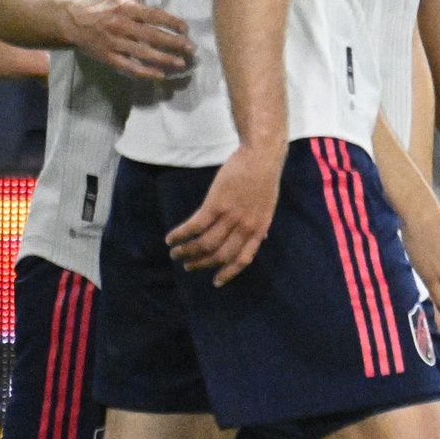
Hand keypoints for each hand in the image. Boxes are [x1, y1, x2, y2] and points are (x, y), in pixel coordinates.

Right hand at [66, 0, 194, 80]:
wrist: (75, 21)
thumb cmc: (106, 6)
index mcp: (127, 9)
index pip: (153, 15)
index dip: (170, 22)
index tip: (186, 29)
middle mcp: (121, 26)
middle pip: (150, 35)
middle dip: (172, 42)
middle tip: (191, 48)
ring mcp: (114, 43)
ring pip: (142, 53)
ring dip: (163, 59)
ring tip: (181, 63)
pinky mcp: (109, 57)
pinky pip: (129, 66)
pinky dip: (145, 72)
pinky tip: (160, 75)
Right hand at [167, 141, 283, 284]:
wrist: (261, 156)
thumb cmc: (264, 179)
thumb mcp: (268, 206)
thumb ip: (261, 224)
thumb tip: (262, 238)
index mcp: (259, 229)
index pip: (243, 259)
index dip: (228, 273)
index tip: (216, 282)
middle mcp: (245, 227)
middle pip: (219, 255)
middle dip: (201, 263)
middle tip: (188, 266)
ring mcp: (230, 216)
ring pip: (204, 244)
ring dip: (187, 251)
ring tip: (175, 253)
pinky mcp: (216, 204)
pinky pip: (195, 226)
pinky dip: (181, 235)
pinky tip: (171, 238)